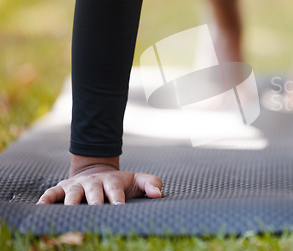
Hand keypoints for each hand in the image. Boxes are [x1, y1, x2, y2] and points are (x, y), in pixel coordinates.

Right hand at [37, 155, 162, 204]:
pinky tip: (40, 208)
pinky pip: (52, 193)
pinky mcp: (62, 188)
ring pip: (72, 193)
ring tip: (71, 213)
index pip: (115, 189)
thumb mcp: (137, 181)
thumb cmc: (120, 184)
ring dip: (71, 202)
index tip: (119, 207)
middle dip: (94, 201)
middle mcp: (93, 183)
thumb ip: (151, 184)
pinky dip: (46, 199)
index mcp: (112, 181)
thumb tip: (159, 194)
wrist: (97, 172)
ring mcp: (76, 185)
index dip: (116, 198)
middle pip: (93, 192)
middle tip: (96, 210)